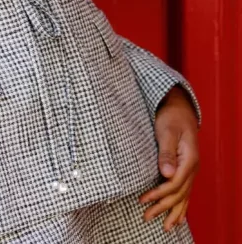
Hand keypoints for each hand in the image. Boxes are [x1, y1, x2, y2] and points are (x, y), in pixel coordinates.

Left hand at [139, 85, 199, 230]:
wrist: (180, 107)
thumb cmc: (172, 116)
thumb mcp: (167, 131)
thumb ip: (167, 152)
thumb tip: (167, 174)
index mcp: (189, 160)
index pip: (174, 184)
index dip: (159, 194)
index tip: (143, 200)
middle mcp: (192, 168)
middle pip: (178, 194)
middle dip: (163, 207)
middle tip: (146, 217)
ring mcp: (191, 170)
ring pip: (184, 196)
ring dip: (173, 211)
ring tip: (166, 227)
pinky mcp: (186, 169)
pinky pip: (186, 192)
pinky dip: (182, 205)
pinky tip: (179, 217)